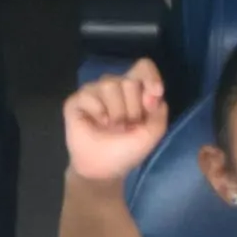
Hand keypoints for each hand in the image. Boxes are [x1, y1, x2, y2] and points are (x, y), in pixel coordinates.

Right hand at [63, 59, 170, 186]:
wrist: (103, 169)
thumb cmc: (127, 150)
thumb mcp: (152, 134)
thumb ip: (159, 111)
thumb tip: (154, 94)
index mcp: (134, 90)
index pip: (144, 67)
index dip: (150, 77)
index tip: (155, 94)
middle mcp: (114, 86)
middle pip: (129, 81)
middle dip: (133, 109)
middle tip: (127, 127)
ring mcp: (94, 91)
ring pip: (110, 85)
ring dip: (116, 112)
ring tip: (112, 128)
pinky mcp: (77, 100)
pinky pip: (89, 94)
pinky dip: (97, 112)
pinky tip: (97, 124)